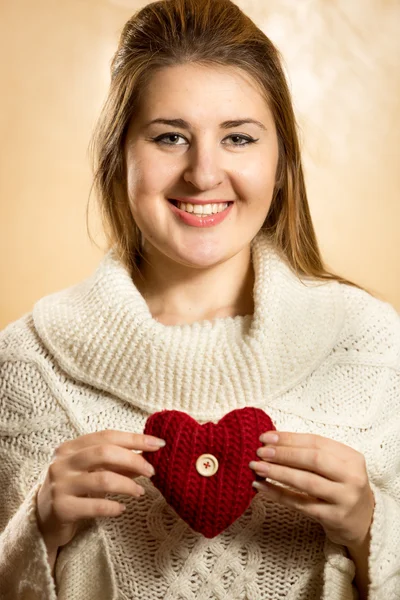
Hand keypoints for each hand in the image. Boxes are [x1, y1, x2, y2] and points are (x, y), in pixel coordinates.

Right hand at [36, 429, 165, 549]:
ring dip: (127, 485)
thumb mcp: (92, 472)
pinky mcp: (61, 508)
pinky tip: (121, 509)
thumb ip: (116, 464)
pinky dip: (112, 506)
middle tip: (152, 471)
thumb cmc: (73, 491)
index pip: (107, 436)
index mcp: (70, 448)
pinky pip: (94, 505)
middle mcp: (62, 462)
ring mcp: (60, 485)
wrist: (42, 522)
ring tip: (140, 492)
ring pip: (102, 478)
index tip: (158, 444)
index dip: (134, 438)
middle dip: (133, 460)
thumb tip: (148, 457)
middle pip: (104, 452)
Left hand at [249, 431, 374, 547]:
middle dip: (283, 454)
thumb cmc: (341, 486)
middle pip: (313, 460)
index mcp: (351, 458)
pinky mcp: (333, 518)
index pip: (316, 442)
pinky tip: (261, 487)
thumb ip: (313, 452)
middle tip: (260, 451)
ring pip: (306, 482)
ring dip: (278, 473)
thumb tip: (273, 440)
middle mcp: (352, 477)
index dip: (289, 438)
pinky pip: (300, 504)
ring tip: (256, 467)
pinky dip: (278, 494)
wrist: (363, 522)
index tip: (266, 437)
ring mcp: (344, 499)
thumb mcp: (337, 466)